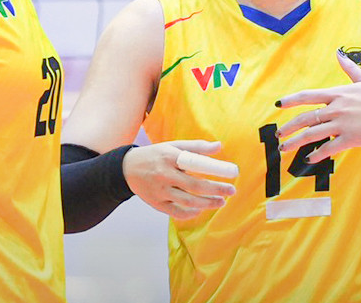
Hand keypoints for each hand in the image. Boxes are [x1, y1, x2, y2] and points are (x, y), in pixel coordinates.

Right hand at [122, 139, 237, 219]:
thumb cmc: (156, 155)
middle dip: (217, 190)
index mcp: (170, 157)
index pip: (197, 164)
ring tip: (221, 202)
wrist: (127, 168)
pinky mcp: (156, 204)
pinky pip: (177, 212)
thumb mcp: (174, 146)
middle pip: (195, 186)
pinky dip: (191, 213)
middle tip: (232, 191)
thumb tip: (219, 146)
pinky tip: (201, 209)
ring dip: (208, 204)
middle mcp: (164, 175)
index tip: (233, 173)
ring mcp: (160, 192)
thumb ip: (197, 147)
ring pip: (188, 202)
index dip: (216, 170)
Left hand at [276, 49, 360, 162]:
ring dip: (296, 142)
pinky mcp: (351, 138)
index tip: (277, 105)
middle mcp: (336, 108)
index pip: (308, 96)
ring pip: (312, 134)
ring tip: (284, 149)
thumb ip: (349, 69)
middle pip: (305, 118)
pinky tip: (308, 159)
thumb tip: (338, 53)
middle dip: (289, 127)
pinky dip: (317, 154)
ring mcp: (342, 124)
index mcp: (338, 94)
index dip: (291, 100)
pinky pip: (329, 148)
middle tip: (278, 135)